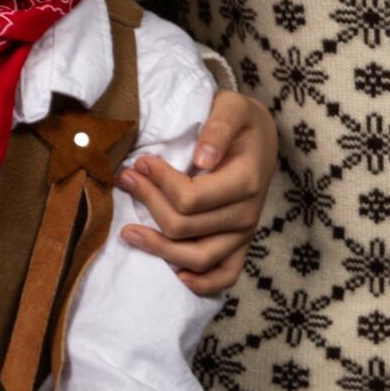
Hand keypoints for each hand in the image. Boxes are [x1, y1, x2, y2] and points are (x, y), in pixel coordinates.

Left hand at [118, 90, 276, 296]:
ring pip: (196, 258)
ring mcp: (243, 235)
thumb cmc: (241, 122)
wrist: (262, 139)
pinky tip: (174, 273)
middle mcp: (246, 214)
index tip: (140, 162)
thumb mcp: (232, 108)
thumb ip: (219, 127)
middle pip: (183, 227)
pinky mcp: (240, 246)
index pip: (190, 198)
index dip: (157, 183)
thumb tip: (202, 158)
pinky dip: (200, 282)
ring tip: (128, 232)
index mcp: (245, 182)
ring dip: (158, 248)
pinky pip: (224, 277)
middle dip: (147, 203)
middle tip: (127, 180)